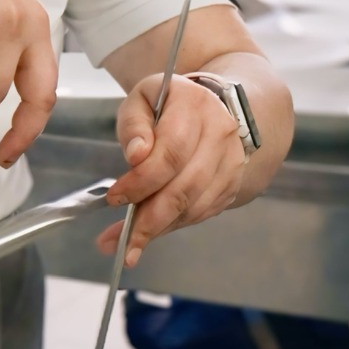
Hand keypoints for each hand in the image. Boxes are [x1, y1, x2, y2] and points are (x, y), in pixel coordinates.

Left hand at [95, 74, 244, 265]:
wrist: (213, 107)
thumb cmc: (168, 105)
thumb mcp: (142, 100)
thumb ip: (134, 125)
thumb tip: (136, 156)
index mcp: (194, 106)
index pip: (171, 152)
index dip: (142, 181)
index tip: (115, 198)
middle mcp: (220, 134)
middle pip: (186, 186)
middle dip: (151, 218)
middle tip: (123, 242)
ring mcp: (231, 161)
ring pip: (195, 205)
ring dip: (161, 229)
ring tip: (130, 248)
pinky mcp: (232, 183)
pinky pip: (203, 212)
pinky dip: (175, 226)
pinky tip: (153, 232)